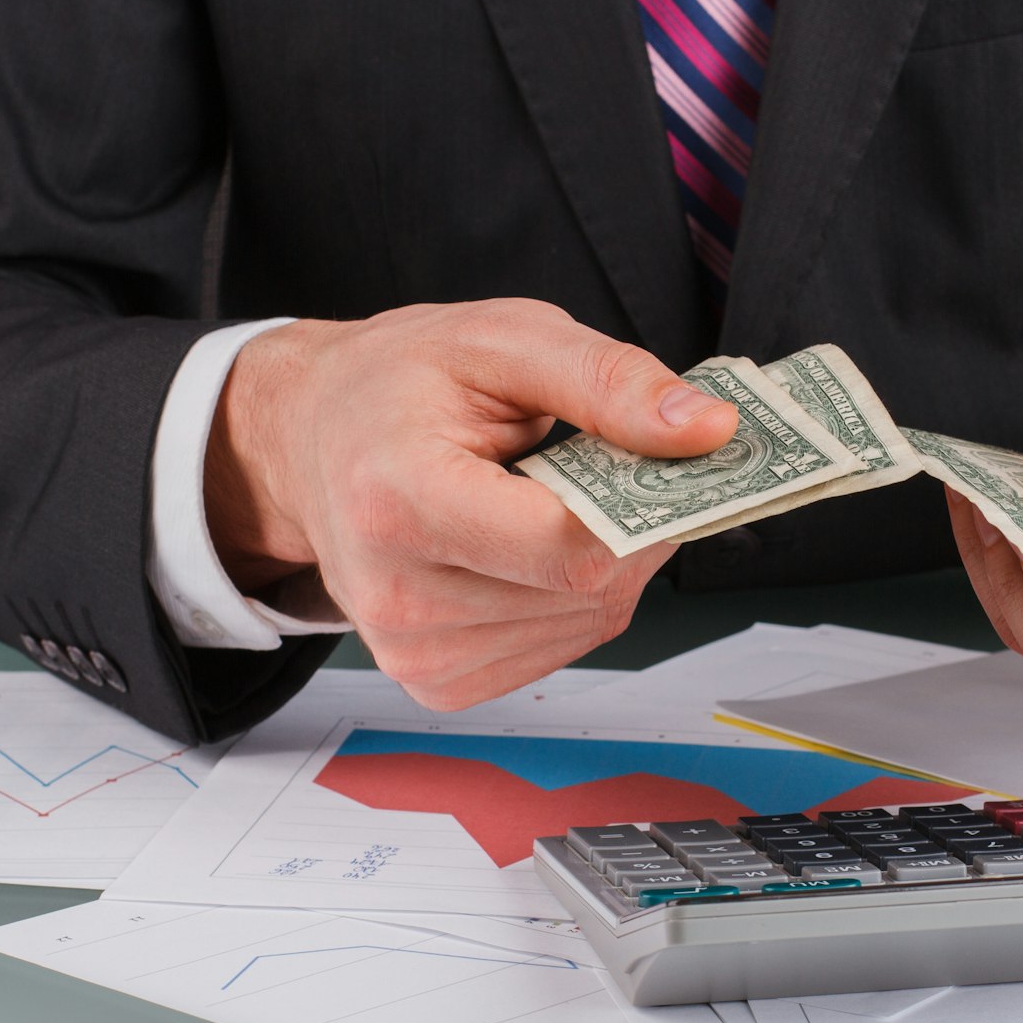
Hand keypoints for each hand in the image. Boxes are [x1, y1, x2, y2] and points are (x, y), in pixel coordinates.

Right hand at [204, 299, 736, 707]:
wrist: (313, 436)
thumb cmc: (401, 383)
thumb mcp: (505, 339)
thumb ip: (609, 381)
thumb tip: (708, 432)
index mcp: (400, 500)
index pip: (572, 546)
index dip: (644, 503)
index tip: (667, 456)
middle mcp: (396, 596)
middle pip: (590, 589)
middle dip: (629, 525)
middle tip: (602, 462)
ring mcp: (413, 652)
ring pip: (587, 621)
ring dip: (603, 561)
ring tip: (548, 500)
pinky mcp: (435, 683)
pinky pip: (560, 647)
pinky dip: (572, 595)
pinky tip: (532, 548)